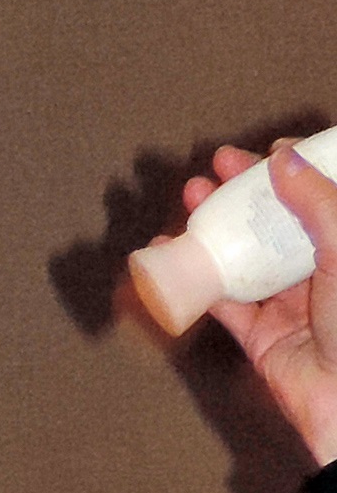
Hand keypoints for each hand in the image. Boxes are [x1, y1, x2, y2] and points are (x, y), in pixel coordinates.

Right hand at [156, 141, 336, 469]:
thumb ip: (318, 202)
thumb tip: (285, 163)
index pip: (319, 200)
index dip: (292, 173)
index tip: (267, 155)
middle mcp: (321, 273)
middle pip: (276, 225)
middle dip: (243, 197)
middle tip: (217, 172)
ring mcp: (289, 304)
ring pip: (245, 259)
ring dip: (215, 231)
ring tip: (191, 204)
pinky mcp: (260, 337)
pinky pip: (221, 303)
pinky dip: (192, 281)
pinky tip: (171, 260)